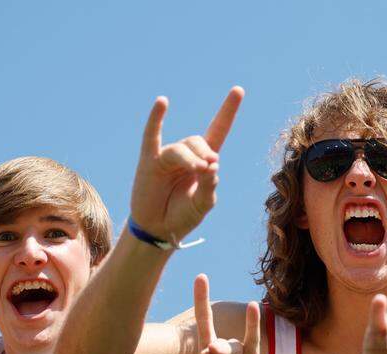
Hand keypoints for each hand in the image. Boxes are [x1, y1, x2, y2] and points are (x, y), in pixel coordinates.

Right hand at [129, 87, 244, 242]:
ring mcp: (166, 157)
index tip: (238, 90)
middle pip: (199, 141)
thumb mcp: (203, 203)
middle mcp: (186, 155)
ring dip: (191, 158)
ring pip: (181, 148)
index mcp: (204, 161)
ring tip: (198, 170)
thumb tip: (210, 164)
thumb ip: (209, 185)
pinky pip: (151, 136)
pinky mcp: (149, 162)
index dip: (227, 111)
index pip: (218, 130)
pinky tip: (162, 102)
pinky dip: (156, 119)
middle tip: (206, 168)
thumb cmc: (183, 215)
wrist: (160, 230)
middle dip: (204, 153)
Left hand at [191, 275, 264, 353]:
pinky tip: (254, 308)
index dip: (201, 301)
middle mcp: (221, 352)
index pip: (202, 324)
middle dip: (215, 349)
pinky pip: (253, 340)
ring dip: (227, 352)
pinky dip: (253, 325)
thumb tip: (209, 350)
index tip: (200, 278)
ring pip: (231, 346)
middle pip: (215, 339)